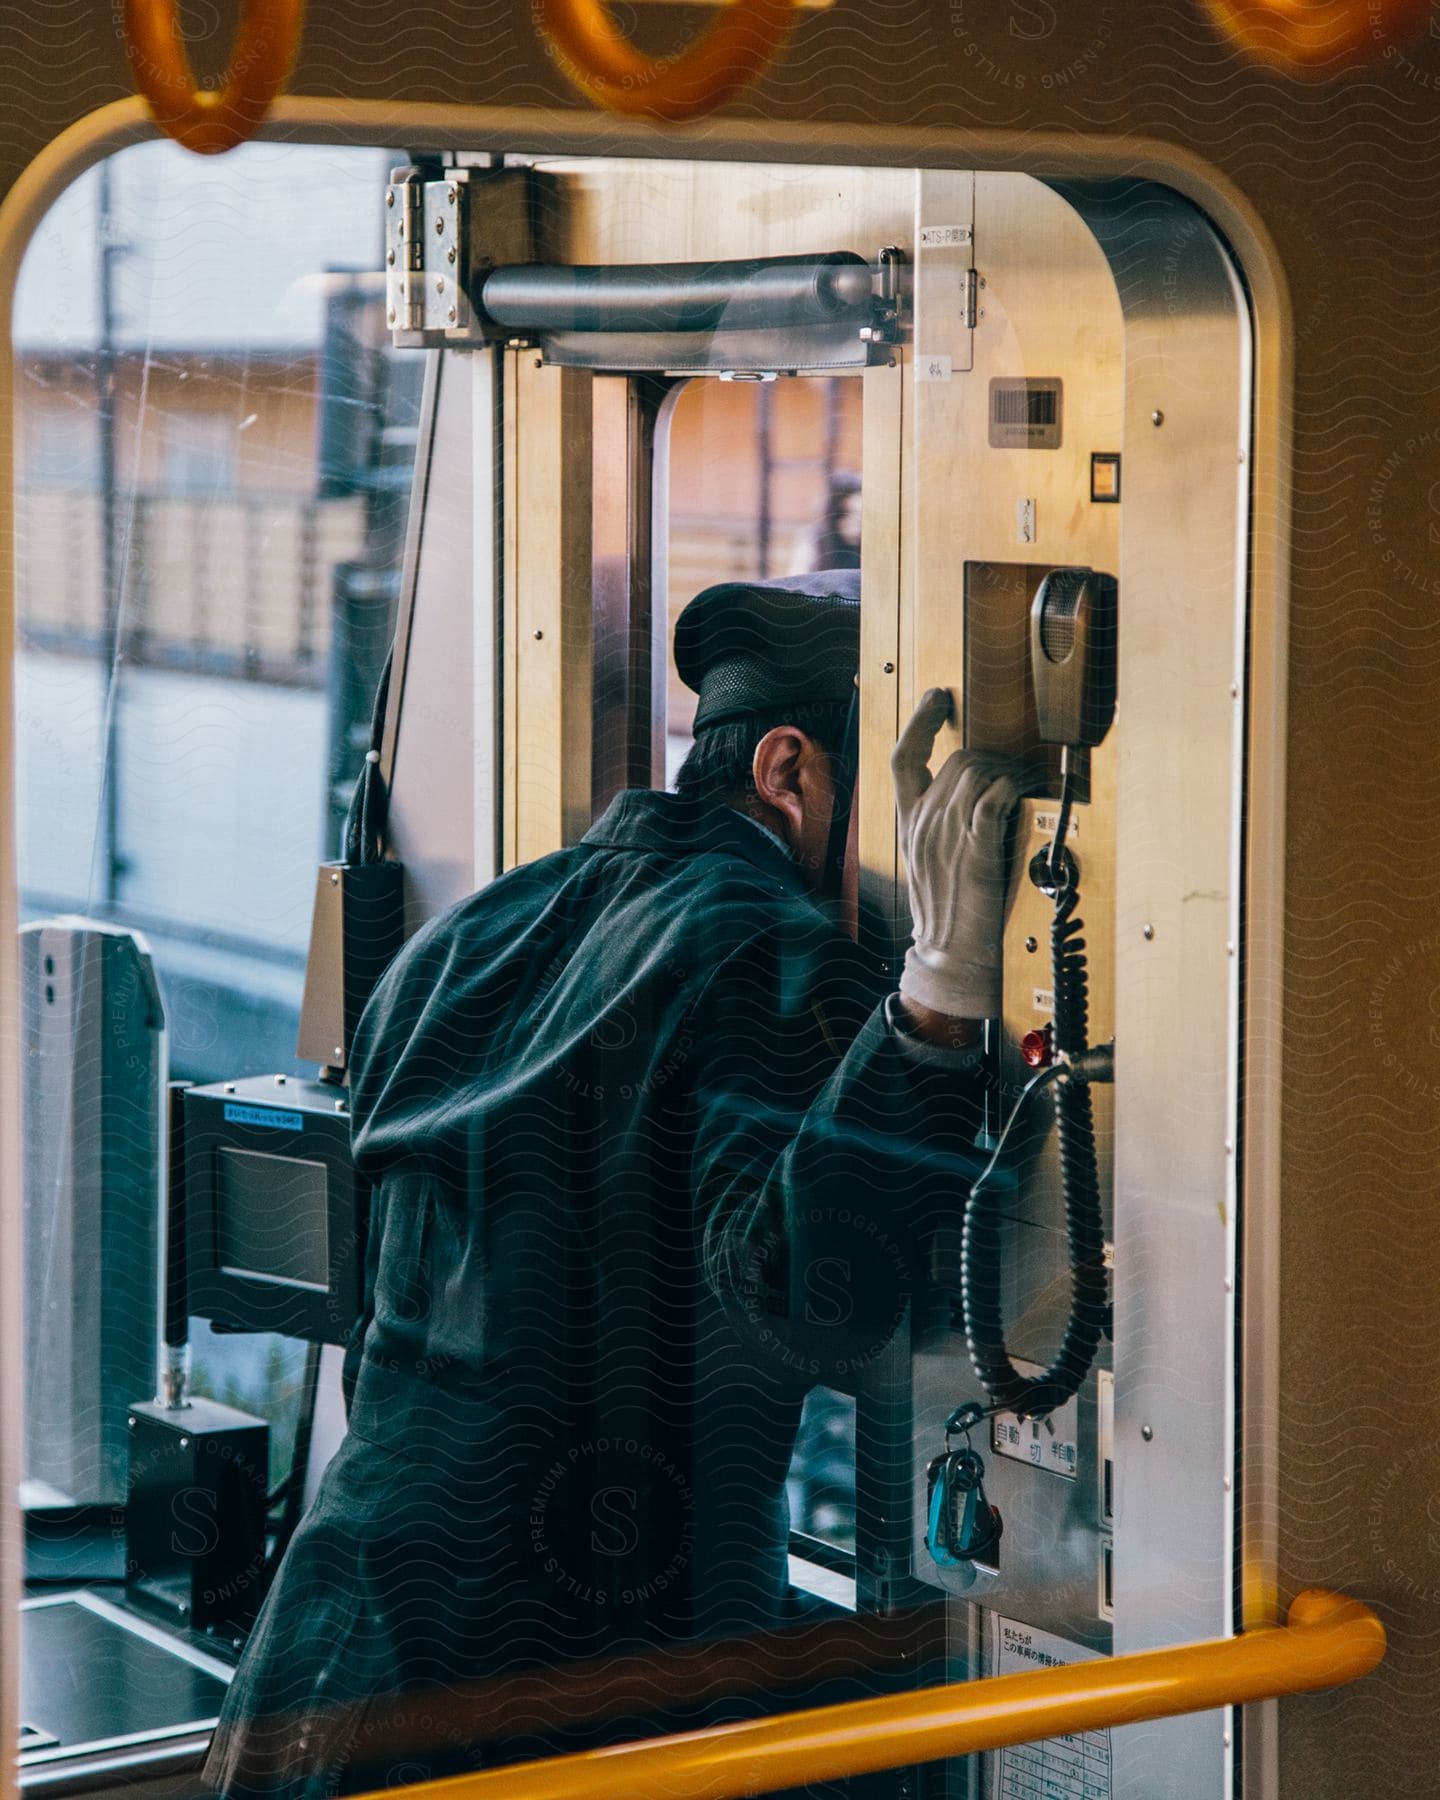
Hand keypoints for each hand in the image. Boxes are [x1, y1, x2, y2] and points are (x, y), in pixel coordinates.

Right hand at [890, 688, 1026, 1020]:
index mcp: (908, 824)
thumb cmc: (946, 914)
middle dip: (991, 757)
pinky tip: (1018, 796)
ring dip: (1008, 772)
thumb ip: (939, 825)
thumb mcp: (929, 862)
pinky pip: (992, 798)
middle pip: (956, 760)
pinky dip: (1010, 789)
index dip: (920, 720)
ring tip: (1023, 788)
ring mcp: (947, 836)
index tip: (938, 697)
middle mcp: (923, 824)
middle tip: (1014, 772)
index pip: (903, 757)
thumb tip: (967, 794)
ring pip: (976, 773)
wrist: (950, 957)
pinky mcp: (974, 850)